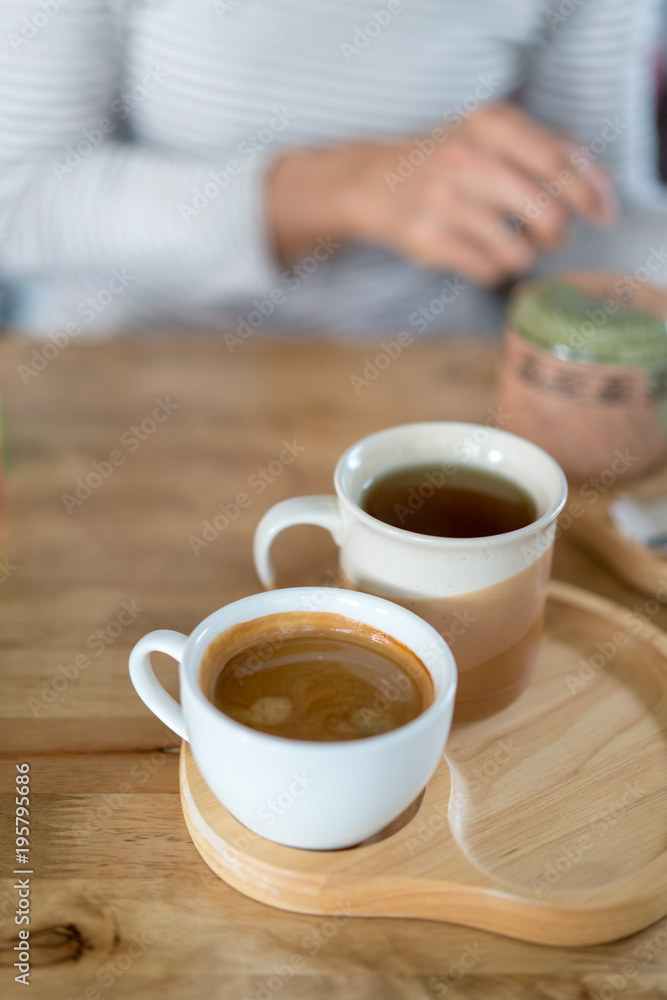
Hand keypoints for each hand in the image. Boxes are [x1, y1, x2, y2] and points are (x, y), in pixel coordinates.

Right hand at [269, 102, 616, 285]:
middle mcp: (465, 157)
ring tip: (516, 246)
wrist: (377, 183)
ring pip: (519, 251)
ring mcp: (443, 201)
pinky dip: (498, 271)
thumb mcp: (495, 135)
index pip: (559, 162)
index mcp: (490, 123)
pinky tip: (487, 257)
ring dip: (527, 256)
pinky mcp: (428, 240)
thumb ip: (549, 149)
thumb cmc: (453, 161)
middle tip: (551, 235)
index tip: (602, 214)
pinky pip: (489, 271)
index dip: (590, 193)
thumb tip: (600, 195)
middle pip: (547, 213)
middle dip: (558, 233)